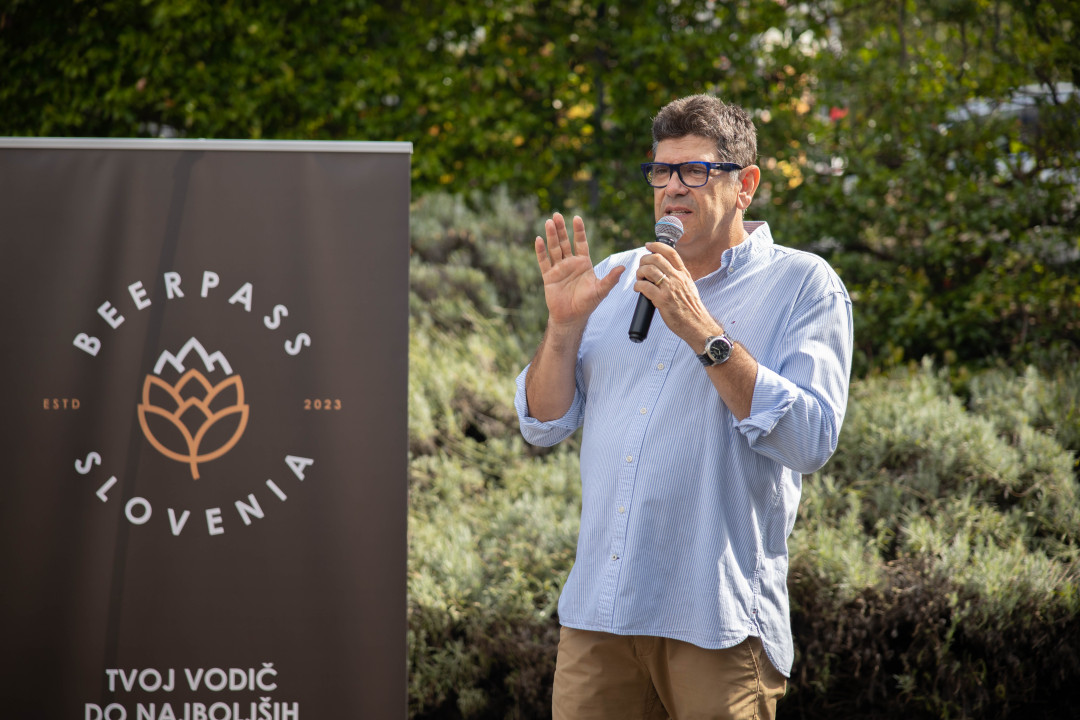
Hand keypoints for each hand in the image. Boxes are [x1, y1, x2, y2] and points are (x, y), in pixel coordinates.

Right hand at [534, 212, 623, 328]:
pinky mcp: (549, 276)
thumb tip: (624, 268)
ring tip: (548, 222)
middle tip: (557, 215)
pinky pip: (544, 261)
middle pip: (565, 242)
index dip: (579, 231)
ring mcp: (559, 269)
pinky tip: (539, 239)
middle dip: (561, 229)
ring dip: (551, 236)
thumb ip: (610, 279)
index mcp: (583, 263)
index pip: (581, 243)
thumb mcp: (601, 290)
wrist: (571, 317)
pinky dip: (541, 251)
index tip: (577, 218)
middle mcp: (570, 263)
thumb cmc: (587, 303)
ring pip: (554, 248)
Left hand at [634, 241, 720, 347]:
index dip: (657, 245)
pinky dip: (638, 286)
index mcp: (684, 274)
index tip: (648, 245)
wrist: (697, 325)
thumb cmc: (691, 308)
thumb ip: (679, 277)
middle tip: (641, 267)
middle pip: (656, 258)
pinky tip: (638, 289)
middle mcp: (677, 278)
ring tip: (639, 279)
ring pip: (648, 270)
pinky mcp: (662, 300)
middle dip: (644, 260)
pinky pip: (644, 287)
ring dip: (639, 273)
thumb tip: (667, 270)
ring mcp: (670, 288)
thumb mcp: (689, 287)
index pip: (670, 252)